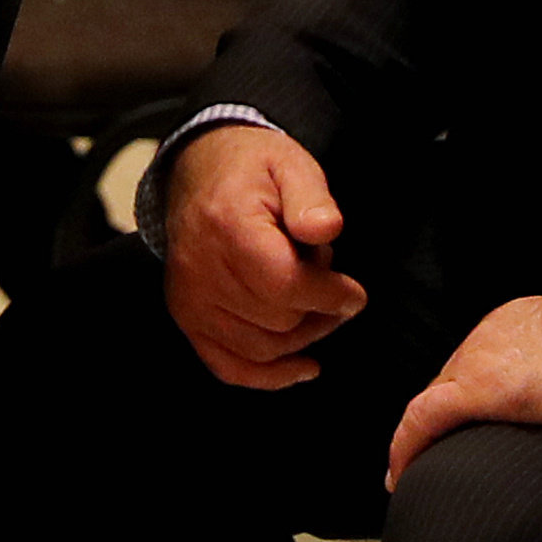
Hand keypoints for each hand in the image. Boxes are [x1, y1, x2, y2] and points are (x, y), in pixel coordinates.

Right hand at [161, 124, 368, 388]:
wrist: (200, 169)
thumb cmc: (254, 169)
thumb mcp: (292, 164)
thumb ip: (312, 198)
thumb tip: (327, 229)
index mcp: (229, 227)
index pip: (286, 285)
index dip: (330, 295)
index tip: (354, 293)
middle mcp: (201, 270)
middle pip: (278, 321)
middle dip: (316, 309)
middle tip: (326, 277)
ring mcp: (189, 299)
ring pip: (260, 349)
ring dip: (301, 338)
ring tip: (317, 307)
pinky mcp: (187, 316)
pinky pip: (227, 365)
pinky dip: (268, 376)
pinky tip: (304, 367)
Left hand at [384, 288, 541, 488]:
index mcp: (523, 322)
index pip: (481, 359)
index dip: (466, 390)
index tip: (463, 417)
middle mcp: (492, 334)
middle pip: (450, 379)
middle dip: (439, 416)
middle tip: (429, 452)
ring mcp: (481, 358)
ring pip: (434, 399)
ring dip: (423, 433)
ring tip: (411, 467)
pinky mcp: (478, 389)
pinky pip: (423, 419)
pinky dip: (406, 445)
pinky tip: (397, 472)